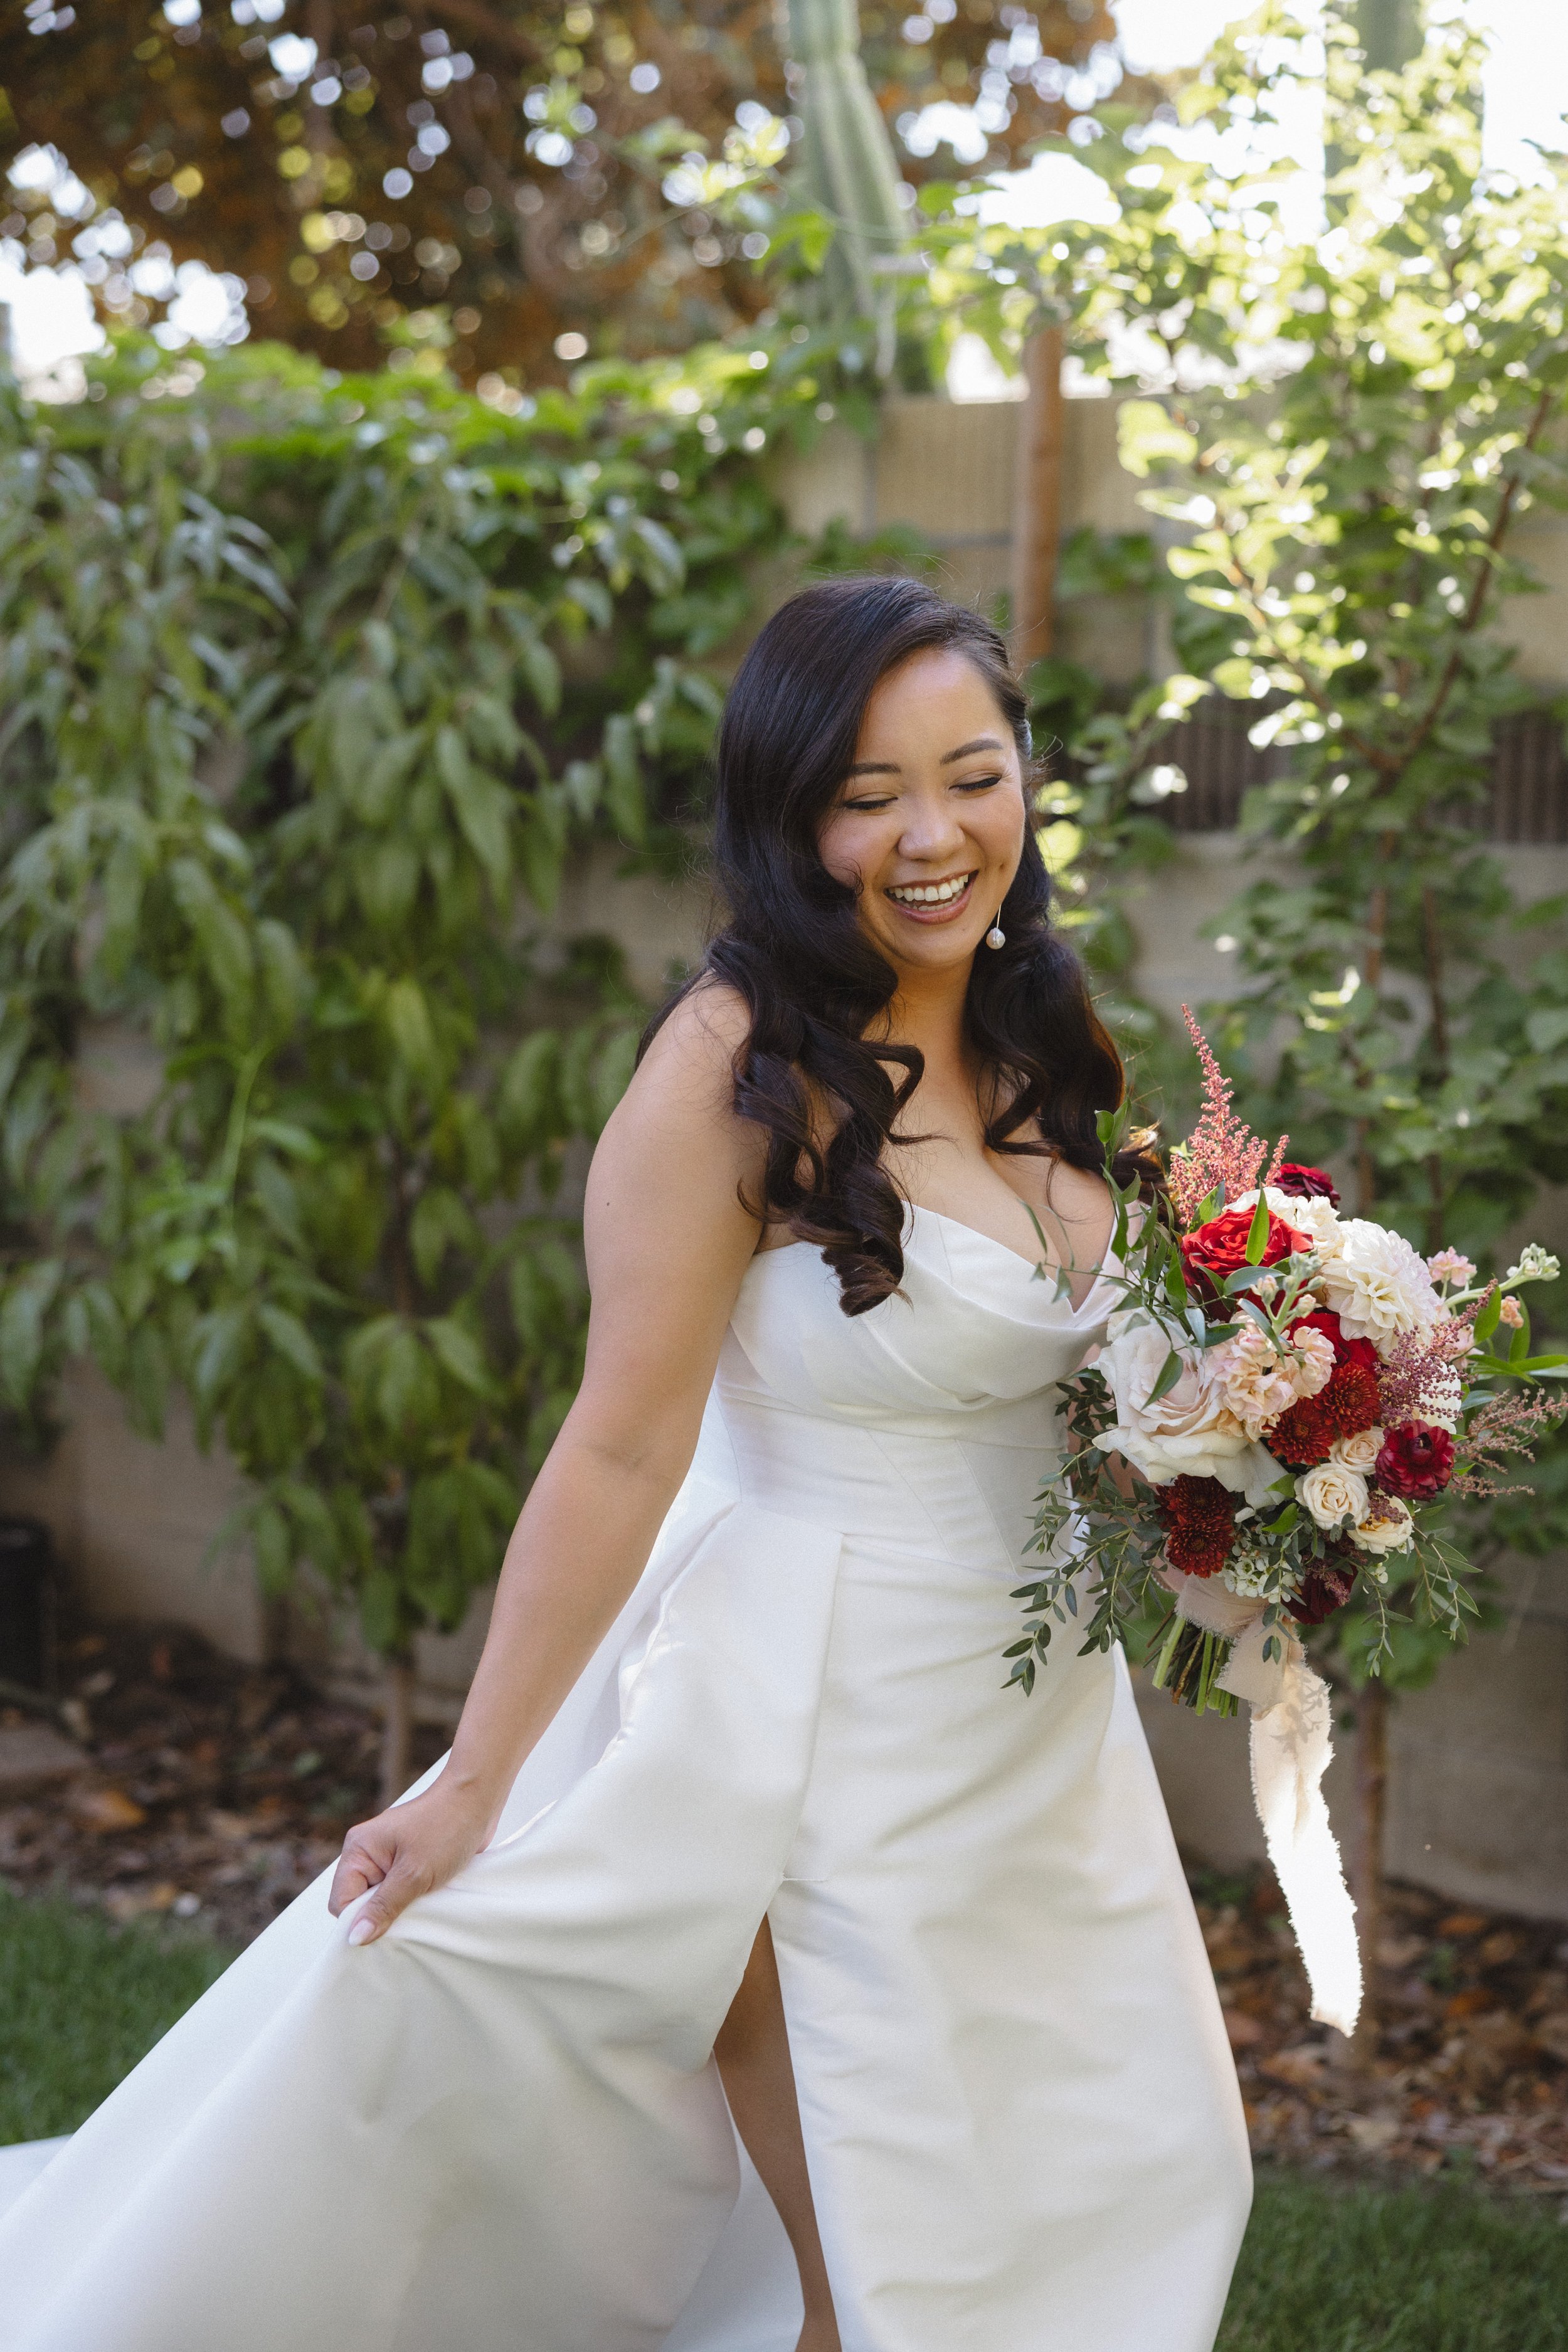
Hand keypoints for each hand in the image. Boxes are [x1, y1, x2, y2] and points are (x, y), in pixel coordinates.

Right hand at [327, 1775, 497, 1944]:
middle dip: (380, 1917)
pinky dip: (410, 1902)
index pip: (341, 1901)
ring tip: (420, 1909)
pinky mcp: (407, 1864)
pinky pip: (398, 1893)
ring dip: (398, 1911)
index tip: (386, 1933)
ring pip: (381, 1901)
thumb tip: (354, 1939)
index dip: (358, 1921)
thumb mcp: (414, 1874)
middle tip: (407, 1921)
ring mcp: (388, 1859)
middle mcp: (367, 1854)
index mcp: (358, 1850)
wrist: (478, 1799)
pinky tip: (427, 1903)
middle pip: (359, 1903)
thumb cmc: (446, 1828)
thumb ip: (383, 1907)